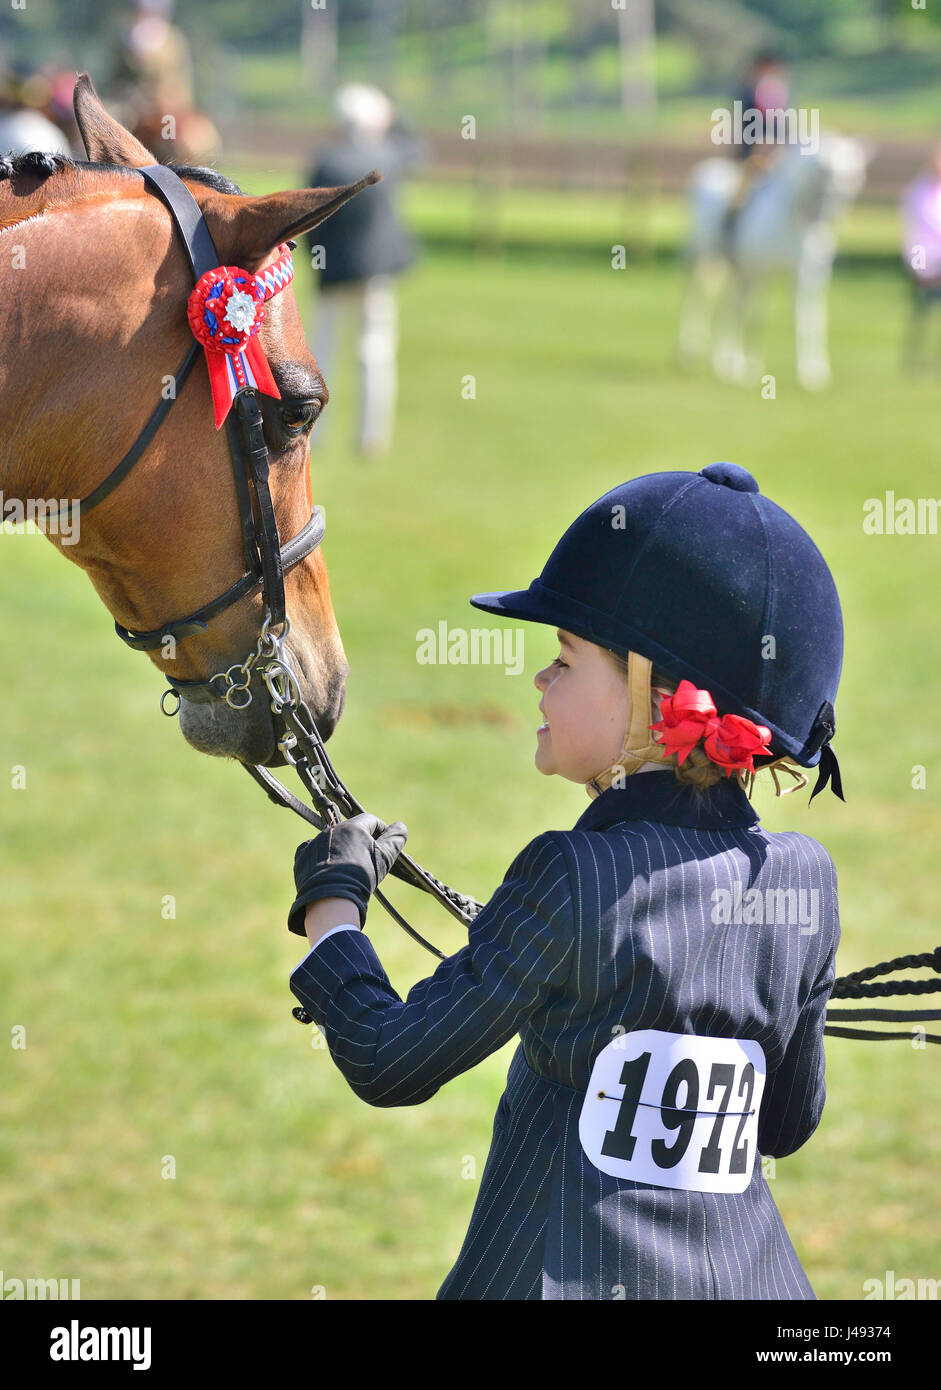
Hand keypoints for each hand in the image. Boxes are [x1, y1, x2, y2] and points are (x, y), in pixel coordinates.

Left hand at [287, 813, 407, 936]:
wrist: (330, 900)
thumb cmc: (361, 877)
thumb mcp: (384, 858)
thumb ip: (395, 839)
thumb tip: (401, 826)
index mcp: (352, 827)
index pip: (371, 820)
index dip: (381, 831)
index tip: (384, 845)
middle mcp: (331, 830)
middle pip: (350, 831)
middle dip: (360, 842)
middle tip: (366, 861)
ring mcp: (314, 843)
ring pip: (332, 841)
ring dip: (340, 850)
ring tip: (347, 870)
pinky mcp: (302, 857)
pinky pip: (313, 853)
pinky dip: (321, 859)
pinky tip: (328, 873)